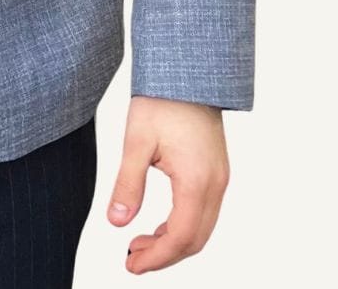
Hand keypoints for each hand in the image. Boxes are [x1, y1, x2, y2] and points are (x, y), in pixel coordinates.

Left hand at [106, 96, 229, 274]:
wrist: (188, 73)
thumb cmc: (162, 100)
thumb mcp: (136, 140)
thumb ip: (128, 184)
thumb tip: (117, 222)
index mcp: (196, 180)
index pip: (180, 237)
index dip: (156, 258)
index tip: (131, 264)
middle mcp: (215, 184)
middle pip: (195, 240)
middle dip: (164, 256)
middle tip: (131, 259)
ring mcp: (220, 178)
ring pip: (202, 229)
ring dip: (174, 244)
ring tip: (140, 244)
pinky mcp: (216, 171)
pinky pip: (204, 212)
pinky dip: (183, 227)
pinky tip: (159, 225)